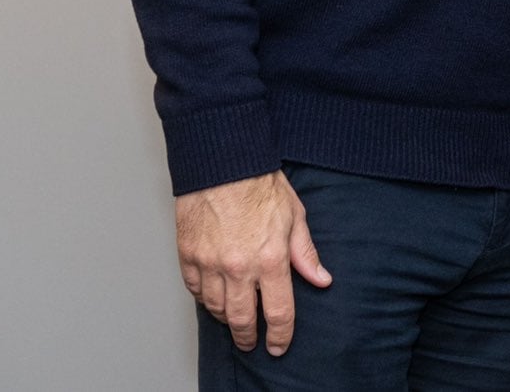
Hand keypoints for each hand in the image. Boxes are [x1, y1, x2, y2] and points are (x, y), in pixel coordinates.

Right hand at [175, 171, 331, 355]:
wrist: (223, 163)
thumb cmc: (259, 185)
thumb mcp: (294, 217)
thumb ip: (306, 254)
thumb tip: (321, 280)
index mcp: (270, 259)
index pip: (278, 312)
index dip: (281, 336)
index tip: (279, 346)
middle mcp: (238, 267)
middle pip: (242, 319)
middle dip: (248, 337)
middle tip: (251, 343)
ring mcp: (209, 264)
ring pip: (215, 309)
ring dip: (227, 318)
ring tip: (235, 317)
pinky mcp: (188, 256)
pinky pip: (195, 290)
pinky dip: (205, 298)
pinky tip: (213, 296)